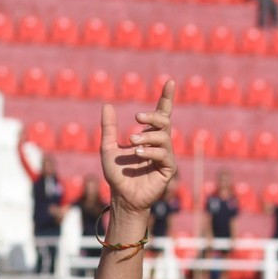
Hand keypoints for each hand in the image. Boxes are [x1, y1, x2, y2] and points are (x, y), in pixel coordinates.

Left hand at [101, 80, 176, 217]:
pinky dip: (151, 151)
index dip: (166, 98)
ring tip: (132, 142)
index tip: (170, 82)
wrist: (121, 196)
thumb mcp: (108, 148)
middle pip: (164, 121)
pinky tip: (138, 154)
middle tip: (136, 118)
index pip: (162, 114)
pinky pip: (164, 154)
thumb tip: (107, 105)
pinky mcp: (168, 169)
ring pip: (164, 137)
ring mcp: (165, 156)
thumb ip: (109, 128)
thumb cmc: (117, 174)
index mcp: (149, 137)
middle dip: (153, 117)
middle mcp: (160, 144)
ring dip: (147, 137)